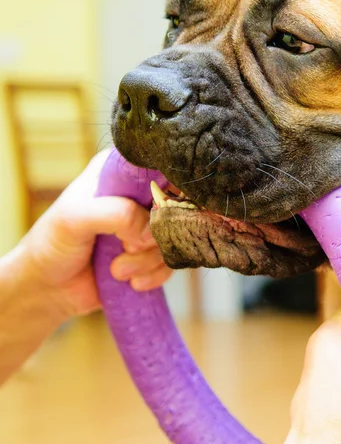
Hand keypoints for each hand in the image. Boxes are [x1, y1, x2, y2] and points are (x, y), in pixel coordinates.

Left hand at [16, 149, 172, 318]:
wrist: (45, 290)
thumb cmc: (51, 245)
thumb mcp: (76, 218)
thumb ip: (117, 214)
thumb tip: (151, 231)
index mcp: (121, 174)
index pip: (161, 170)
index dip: (163, 194)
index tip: (150, 215)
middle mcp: (137, 196)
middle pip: (175, 207)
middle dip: (154, 235)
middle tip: (127, 246)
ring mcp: (144, 225)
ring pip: (174, 237)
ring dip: (148, 260)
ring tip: (118, 269)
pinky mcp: (149, 253)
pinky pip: (171, 261)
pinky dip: (154, 275)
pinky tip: (131, 281)